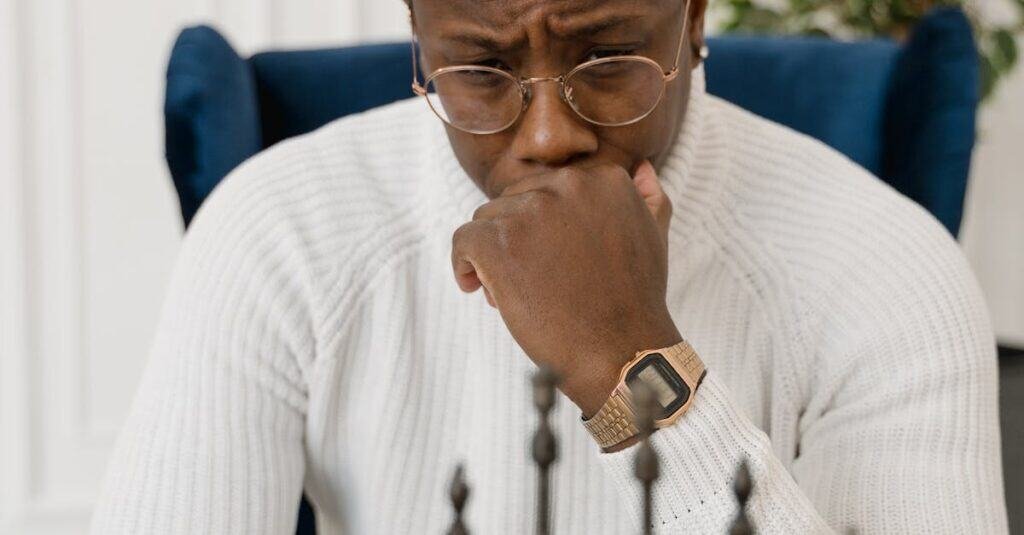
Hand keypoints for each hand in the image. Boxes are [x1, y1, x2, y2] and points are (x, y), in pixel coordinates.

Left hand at [451, 161, 680, 416]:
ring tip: (514, 292)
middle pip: (515, 201)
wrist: (620, 352)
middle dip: (517, 238)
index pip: (548, 189)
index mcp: (603, 179)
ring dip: (493, 255)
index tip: (549, 258)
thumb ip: (647, 199)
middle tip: (532, 280)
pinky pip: (463, 239)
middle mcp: (567, 185)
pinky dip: (464, 265)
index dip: (543, 227)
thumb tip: (642, 170)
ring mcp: (531, 211)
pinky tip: (477, 288)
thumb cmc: (635, 301)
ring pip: (487, 220)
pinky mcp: (499, 241)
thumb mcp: (653, 238)